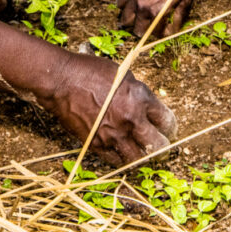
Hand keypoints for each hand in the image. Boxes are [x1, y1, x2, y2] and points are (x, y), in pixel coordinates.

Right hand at [44, 51, 177, 165]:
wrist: (61, 80)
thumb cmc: (90, 71)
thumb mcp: (123, 75)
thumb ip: (138, 92)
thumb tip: (146, 106)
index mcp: (140, 98)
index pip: (166, 120)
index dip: (170, 126)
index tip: (167, 128)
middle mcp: (130, 119)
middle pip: (158, 145)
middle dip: (163, 146)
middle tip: (161, 145)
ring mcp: (113, 134)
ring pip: (137, 158)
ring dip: (143, 156)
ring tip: (143, 152)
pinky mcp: (96, 144)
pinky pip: (115, 160)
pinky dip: (120, 158)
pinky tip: (121, 152)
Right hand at [118, 0, 193, 38]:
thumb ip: (178, 16)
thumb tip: (174, 29)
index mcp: (157, 11)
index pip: (154, 34)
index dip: (160, 34)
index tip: (163, 31)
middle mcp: (142, 7)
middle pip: (136, 30)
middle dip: (143, 31)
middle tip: (150, 26)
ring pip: (124, 19)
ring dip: (132, 21)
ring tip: (139, 18)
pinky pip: (120, 3)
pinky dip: (124, 7)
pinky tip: (133, 4)